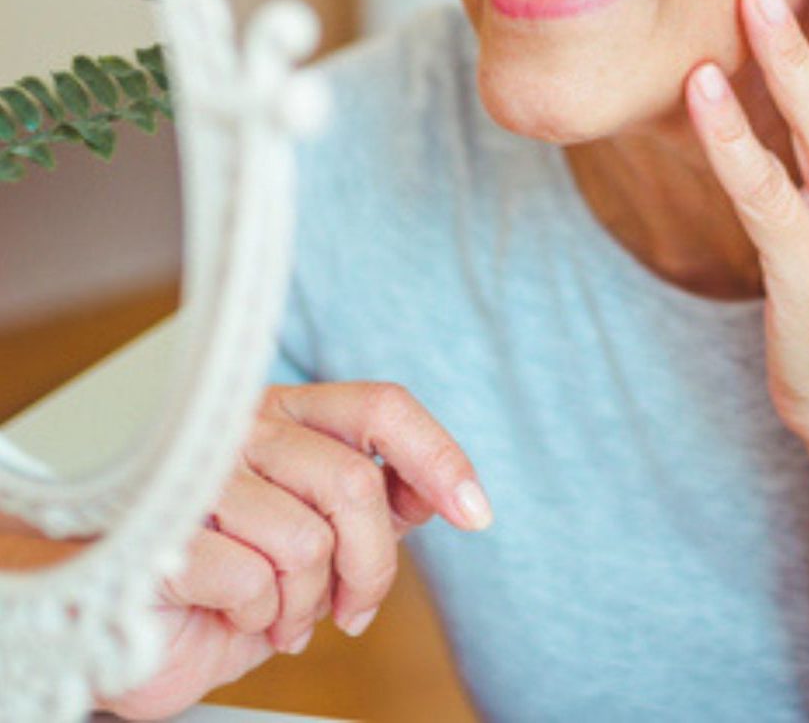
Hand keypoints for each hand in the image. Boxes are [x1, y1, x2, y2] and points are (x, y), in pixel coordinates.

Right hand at [105, 381, 491, 719]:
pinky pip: (252, 578)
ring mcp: (201, 473)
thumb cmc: (224, 566)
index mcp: (285, 412)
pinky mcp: (164, 529)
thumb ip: (373, 502)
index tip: (476, 512)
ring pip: (307, 539)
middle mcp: (244, 426)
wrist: (117, 614)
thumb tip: (443, 493)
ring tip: (280, 613)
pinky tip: (237, 617)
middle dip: (370, 565)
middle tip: (352, 607)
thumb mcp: (313, 530)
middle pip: (354, 483)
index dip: (438, 455)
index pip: (381, 406)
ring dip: (306, 602)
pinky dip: (258, 617)